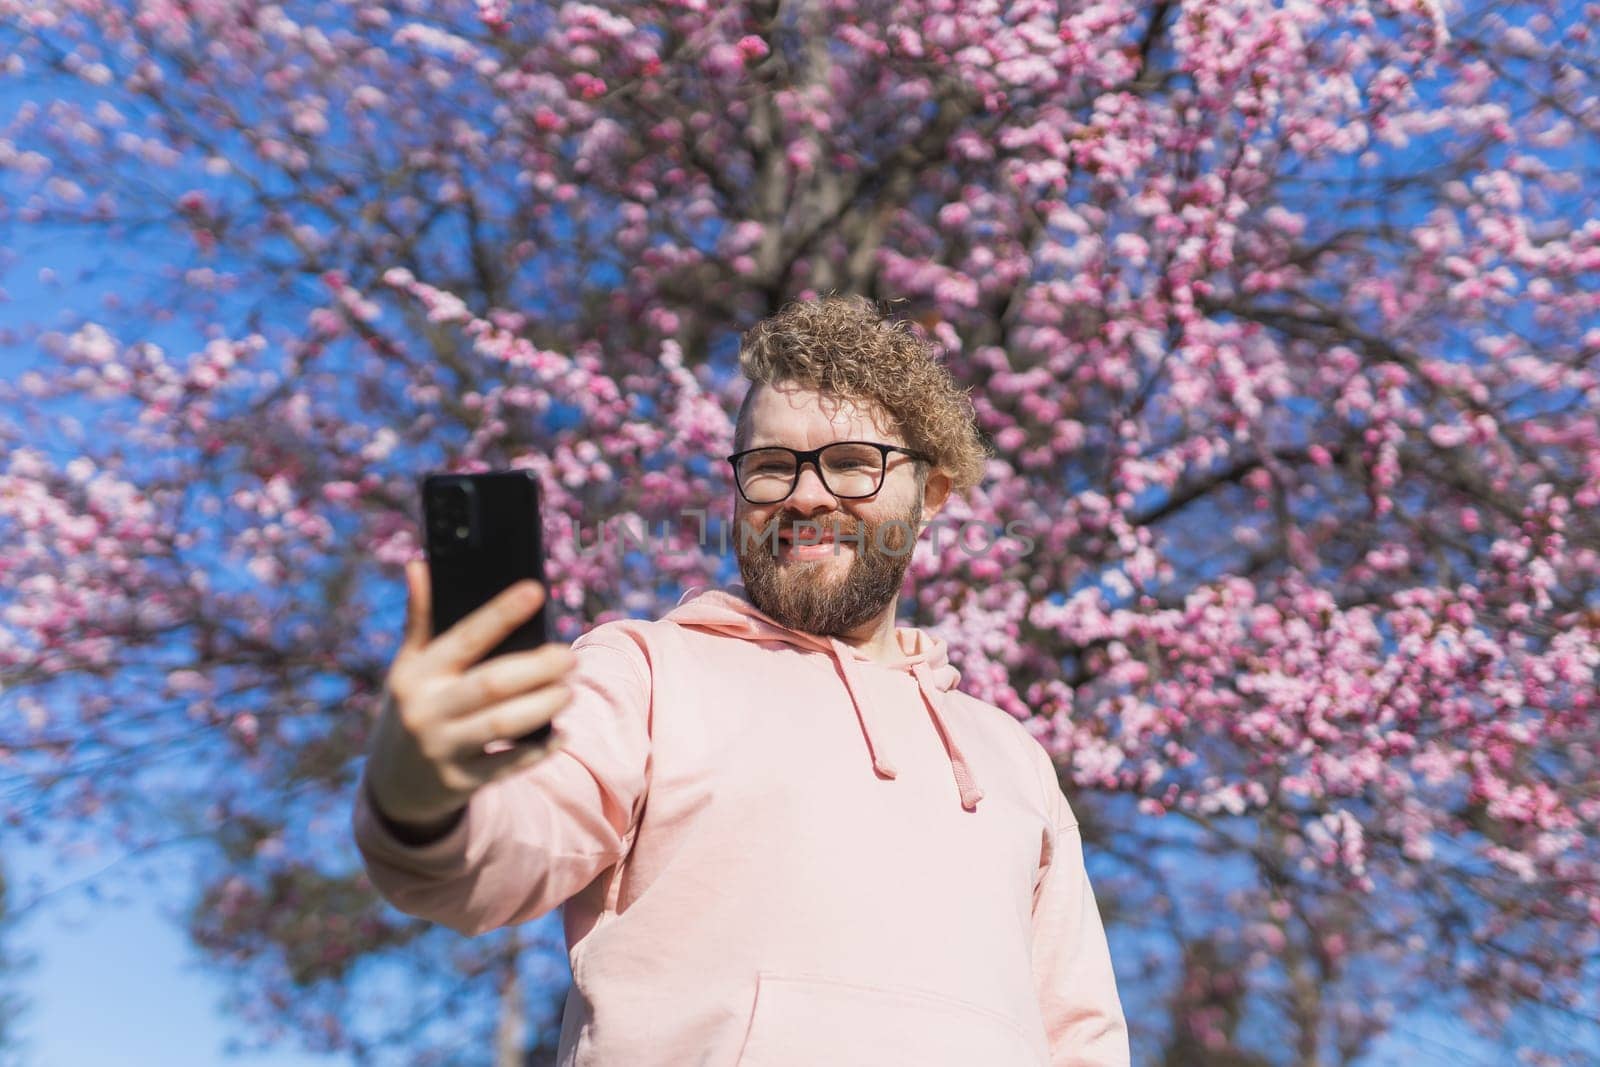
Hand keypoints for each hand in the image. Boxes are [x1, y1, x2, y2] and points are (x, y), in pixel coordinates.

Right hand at [364, 560, 576, 830]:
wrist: (393, 783)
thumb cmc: (414, 706)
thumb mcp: (409, 666)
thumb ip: (421, 619)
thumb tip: (419, 565)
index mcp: (416, 674)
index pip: (464, 637)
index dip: (501, 613)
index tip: (536, 590)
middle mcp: (427, 710)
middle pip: (492, 684)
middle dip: (538, 668)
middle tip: (570, 657)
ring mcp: (443, 748)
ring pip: (503, 725)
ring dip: (544, 705)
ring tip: (569, 690)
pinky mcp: (460, 782)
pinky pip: (507, 765)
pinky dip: (539, 749)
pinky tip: (563, 733)